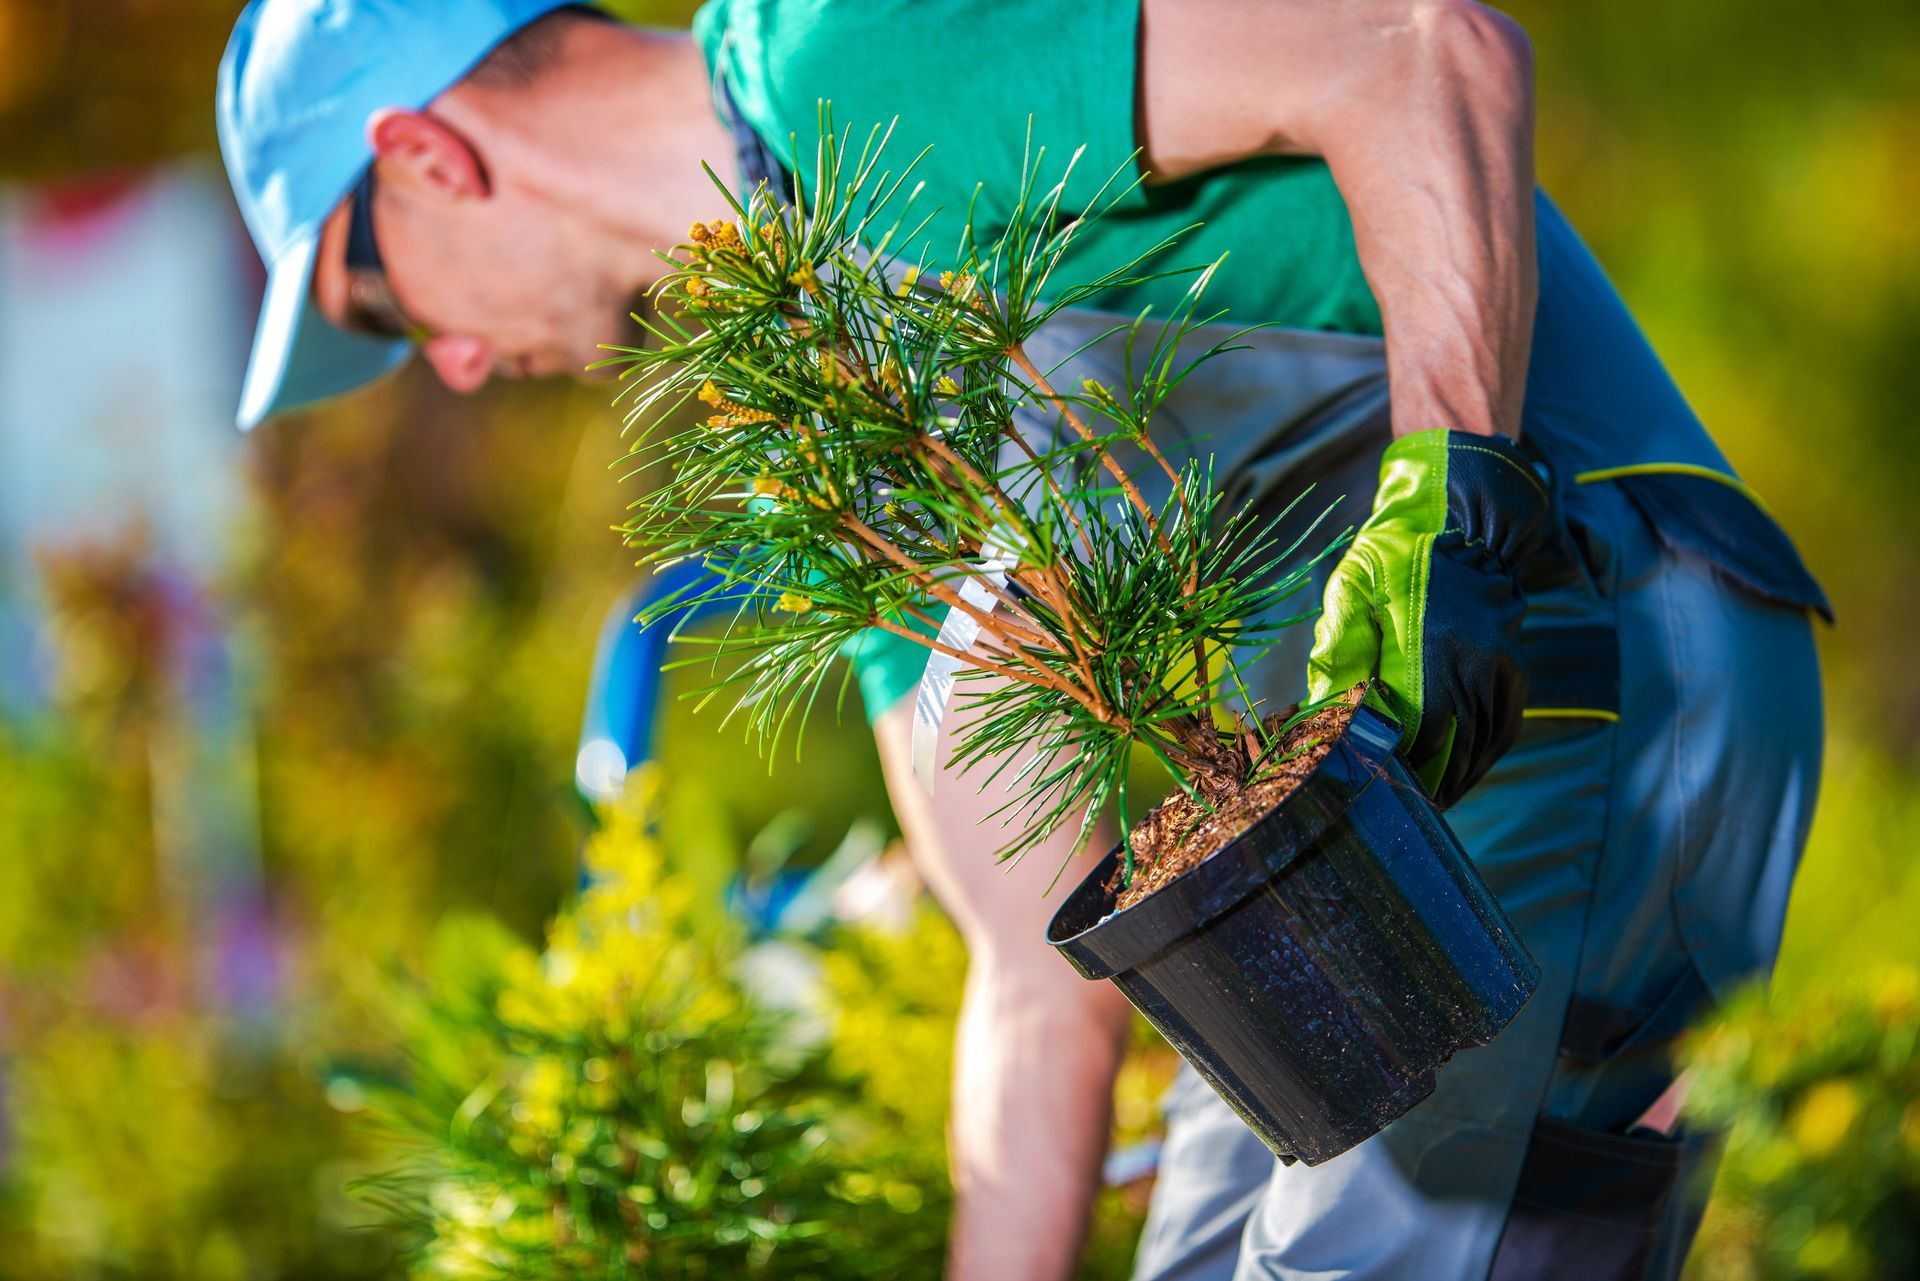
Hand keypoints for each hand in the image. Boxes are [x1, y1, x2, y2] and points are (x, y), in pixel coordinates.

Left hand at [1307, 429, 1563, 806]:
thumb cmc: (1393, 559)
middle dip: (1426, 786)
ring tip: (1426, 807)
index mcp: (1433, 648)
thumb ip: (1337, 648)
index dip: (1398, 768)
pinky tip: (1459, 779)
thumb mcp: (1352, 591)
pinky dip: (1482, 760)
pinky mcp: (1515, 671)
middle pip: (1453, 748)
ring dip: (1455, 781)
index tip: (1375, 791)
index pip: (1420, 731)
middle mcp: (1476, 663)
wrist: (1460, 520)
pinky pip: (1504, 730)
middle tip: (1398, 814)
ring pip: (1482, 746)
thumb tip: (1319, 708)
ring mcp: (1501, 669)